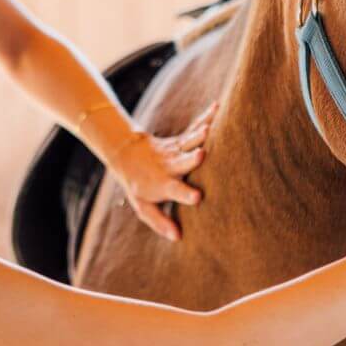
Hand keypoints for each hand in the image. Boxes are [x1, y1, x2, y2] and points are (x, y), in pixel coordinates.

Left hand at [111, 101, 216, 241]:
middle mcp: (170, 166)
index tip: (197, 197)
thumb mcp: (143, 206)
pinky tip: (219, 107)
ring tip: (210, 128)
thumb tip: (177, 238)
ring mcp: (175, 150)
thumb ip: (159, 221)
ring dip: (199, 134)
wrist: (127, 154)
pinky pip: (195, 127)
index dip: (184, 194)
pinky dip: (207, 117)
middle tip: (202, 155)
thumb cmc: (139, 185)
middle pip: (181, 162)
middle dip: (191, 159)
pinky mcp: (181, 139)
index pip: (174, 190)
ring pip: (188, 142)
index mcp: (162, 184)